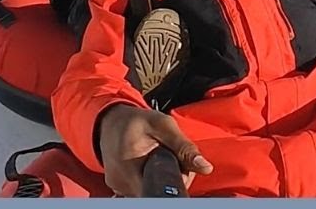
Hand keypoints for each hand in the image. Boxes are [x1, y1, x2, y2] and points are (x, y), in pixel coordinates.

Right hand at [97, 104, 212, 196]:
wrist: (110, 122)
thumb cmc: (137, 121)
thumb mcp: (163, 125)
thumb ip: (184, 147)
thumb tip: (206, 167)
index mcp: (130, 169)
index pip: (163, 191)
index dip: (178, 182)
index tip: (180, 167)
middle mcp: (121, 184)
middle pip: (157, 193)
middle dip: (170, 180)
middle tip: (171, 158)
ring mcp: (118, 187)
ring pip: (149, 191)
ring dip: (160, 180)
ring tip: (157, 159)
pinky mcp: (118, 188)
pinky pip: (140, 189)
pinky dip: (149, 180)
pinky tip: (149, 166)